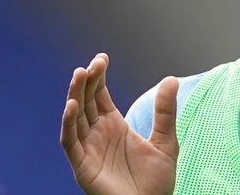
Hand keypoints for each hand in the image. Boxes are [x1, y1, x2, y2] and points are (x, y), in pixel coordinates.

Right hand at [60, 53, 178, 194]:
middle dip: (87, 82)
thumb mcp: (166, 141)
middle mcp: (98, 134)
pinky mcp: (82, 165)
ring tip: (80, 74)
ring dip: (75, 96)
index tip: (102, 58)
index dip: (99, 77)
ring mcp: (88, 149)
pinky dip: (69, 124)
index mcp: (114, 126)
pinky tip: (72, 106)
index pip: (100, 96)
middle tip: (93, 63)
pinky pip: (70, 142)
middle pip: (86, 102)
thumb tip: (170, 79)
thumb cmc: (156, 181)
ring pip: (75, 118)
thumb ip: (166, 112)